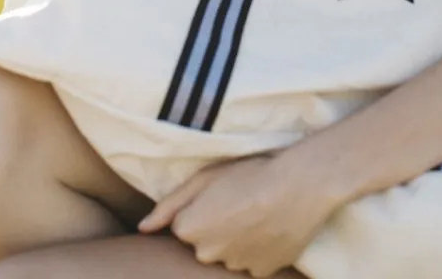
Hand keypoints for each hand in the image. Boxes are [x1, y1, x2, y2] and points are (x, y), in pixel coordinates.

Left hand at [138, 153, 338, 276]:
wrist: (299, 185)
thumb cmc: (250, 172)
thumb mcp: (205, 177)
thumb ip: (169, 205)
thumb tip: (143, 228)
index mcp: (189, 230)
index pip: (185, 224)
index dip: (203, 207)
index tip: (221, 193)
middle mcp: (207, 254)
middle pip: (205, 243)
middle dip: (217, 226)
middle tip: (240, 201)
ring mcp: (235, 267)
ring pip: (229, 253)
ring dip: (238, 239)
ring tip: (258, 211)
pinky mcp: (261, 272)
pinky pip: (252, 262)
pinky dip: (258, 249)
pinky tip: (271, 227)